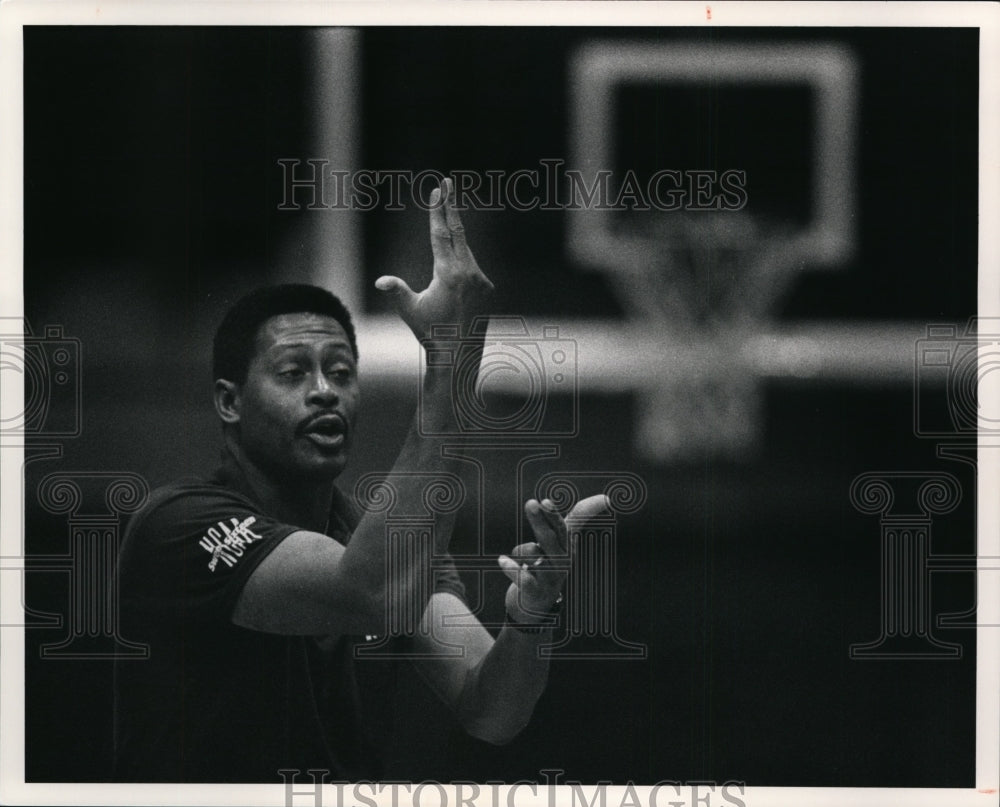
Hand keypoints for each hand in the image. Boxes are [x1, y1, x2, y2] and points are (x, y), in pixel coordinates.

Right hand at [375, 177, 494, 340]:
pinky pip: (473, 267)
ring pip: (466, 249)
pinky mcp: (488, 289)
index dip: (438, 210)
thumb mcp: (410, 311)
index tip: (438, 190)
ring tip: (447, 216)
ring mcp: (481, 280)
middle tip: (447, 183)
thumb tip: (381, 281)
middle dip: (450, 207)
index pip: (441, 234)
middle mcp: (469, 273)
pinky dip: (463, 258)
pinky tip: (454, 263)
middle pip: (458, 232)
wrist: (459, 355)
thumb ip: (397, 291)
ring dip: (455, 234)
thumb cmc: (431, 333)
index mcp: (449, 274)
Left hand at [499, 494, 609, 622]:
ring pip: (531, 552)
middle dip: (540, 520)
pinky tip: (502, 560)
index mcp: (568, 547)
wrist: (537, 605)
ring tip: (523, 560)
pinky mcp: (535, 591)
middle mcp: (562, 561)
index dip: (554, 515)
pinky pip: (523, 576)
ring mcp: (550, 577)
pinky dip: (511, 568)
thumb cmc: (549, 566)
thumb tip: (607, 498)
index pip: (564, 528)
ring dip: (520, 551)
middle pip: (549, 537)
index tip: (545, 501)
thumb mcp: (560, 542)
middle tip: (530, 503)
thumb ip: (578, 518)